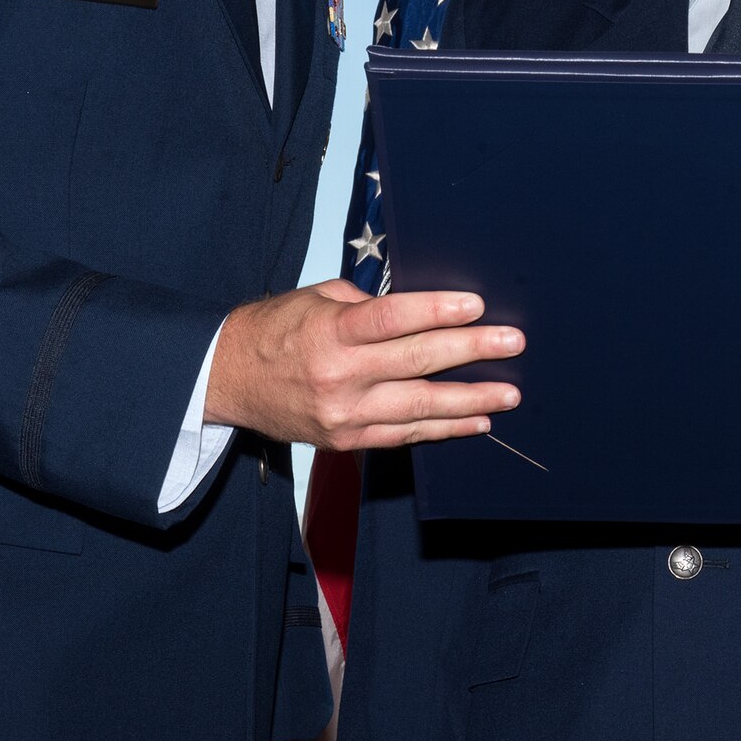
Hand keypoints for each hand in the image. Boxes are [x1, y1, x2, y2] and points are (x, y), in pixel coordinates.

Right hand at [206, 280, 521, 449]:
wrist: (227, 379)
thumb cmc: (277, 330)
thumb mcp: (318, 300)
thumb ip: (368, 306)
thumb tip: (423, 310)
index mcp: (331, 330)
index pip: (393, 319)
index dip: (438, 311)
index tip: (477, 305)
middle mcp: (339, 375)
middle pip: (417, 361)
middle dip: (472, 350)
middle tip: (513, 342)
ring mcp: (343, 413)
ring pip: (419, 407)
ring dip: (471, 399)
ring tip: (510, 392)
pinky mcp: (346, 440)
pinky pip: (404, 436)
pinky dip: (444, 429)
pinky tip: (478, 420)